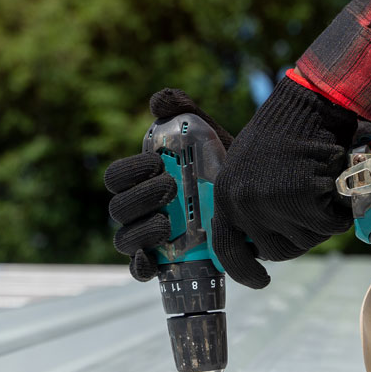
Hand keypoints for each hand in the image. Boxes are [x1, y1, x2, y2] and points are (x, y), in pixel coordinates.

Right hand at [104, 89, 233, 281]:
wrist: (255, 197)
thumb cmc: (222, 165)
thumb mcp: (208, 133)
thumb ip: (184, 110)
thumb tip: (159, 102)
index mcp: (139, 180)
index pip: (115, 177)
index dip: (129, 170)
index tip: (158, 162)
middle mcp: (137, 210)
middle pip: (118, 209)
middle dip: (140, 198)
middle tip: (170, 187)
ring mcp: (147, 238)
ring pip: (125, 240)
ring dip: (141, 231)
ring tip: (167, 222)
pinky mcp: (164, 262)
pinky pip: (140, 269)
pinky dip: (141, 266)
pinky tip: (154, 260)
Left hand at [209, 77, 355, 288]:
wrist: (309, 104)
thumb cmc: (281, 133)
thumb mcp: (244, 167)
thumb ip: (242, 204)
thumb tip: (252, 248)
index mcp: (224, 195)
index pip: (227, 249)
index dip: (244, 271)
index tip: (258, 280)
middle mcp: (243, 205)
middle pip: (274, 251)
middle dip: (294, 237)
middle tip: (306, 211)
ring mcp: (273, 205)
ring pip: (305, 241)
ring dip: (318, 223)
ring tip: (317, 190)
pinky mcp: (304, 203)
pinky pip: (329, 227)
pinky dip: (338, 212)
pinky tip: (334, 186)